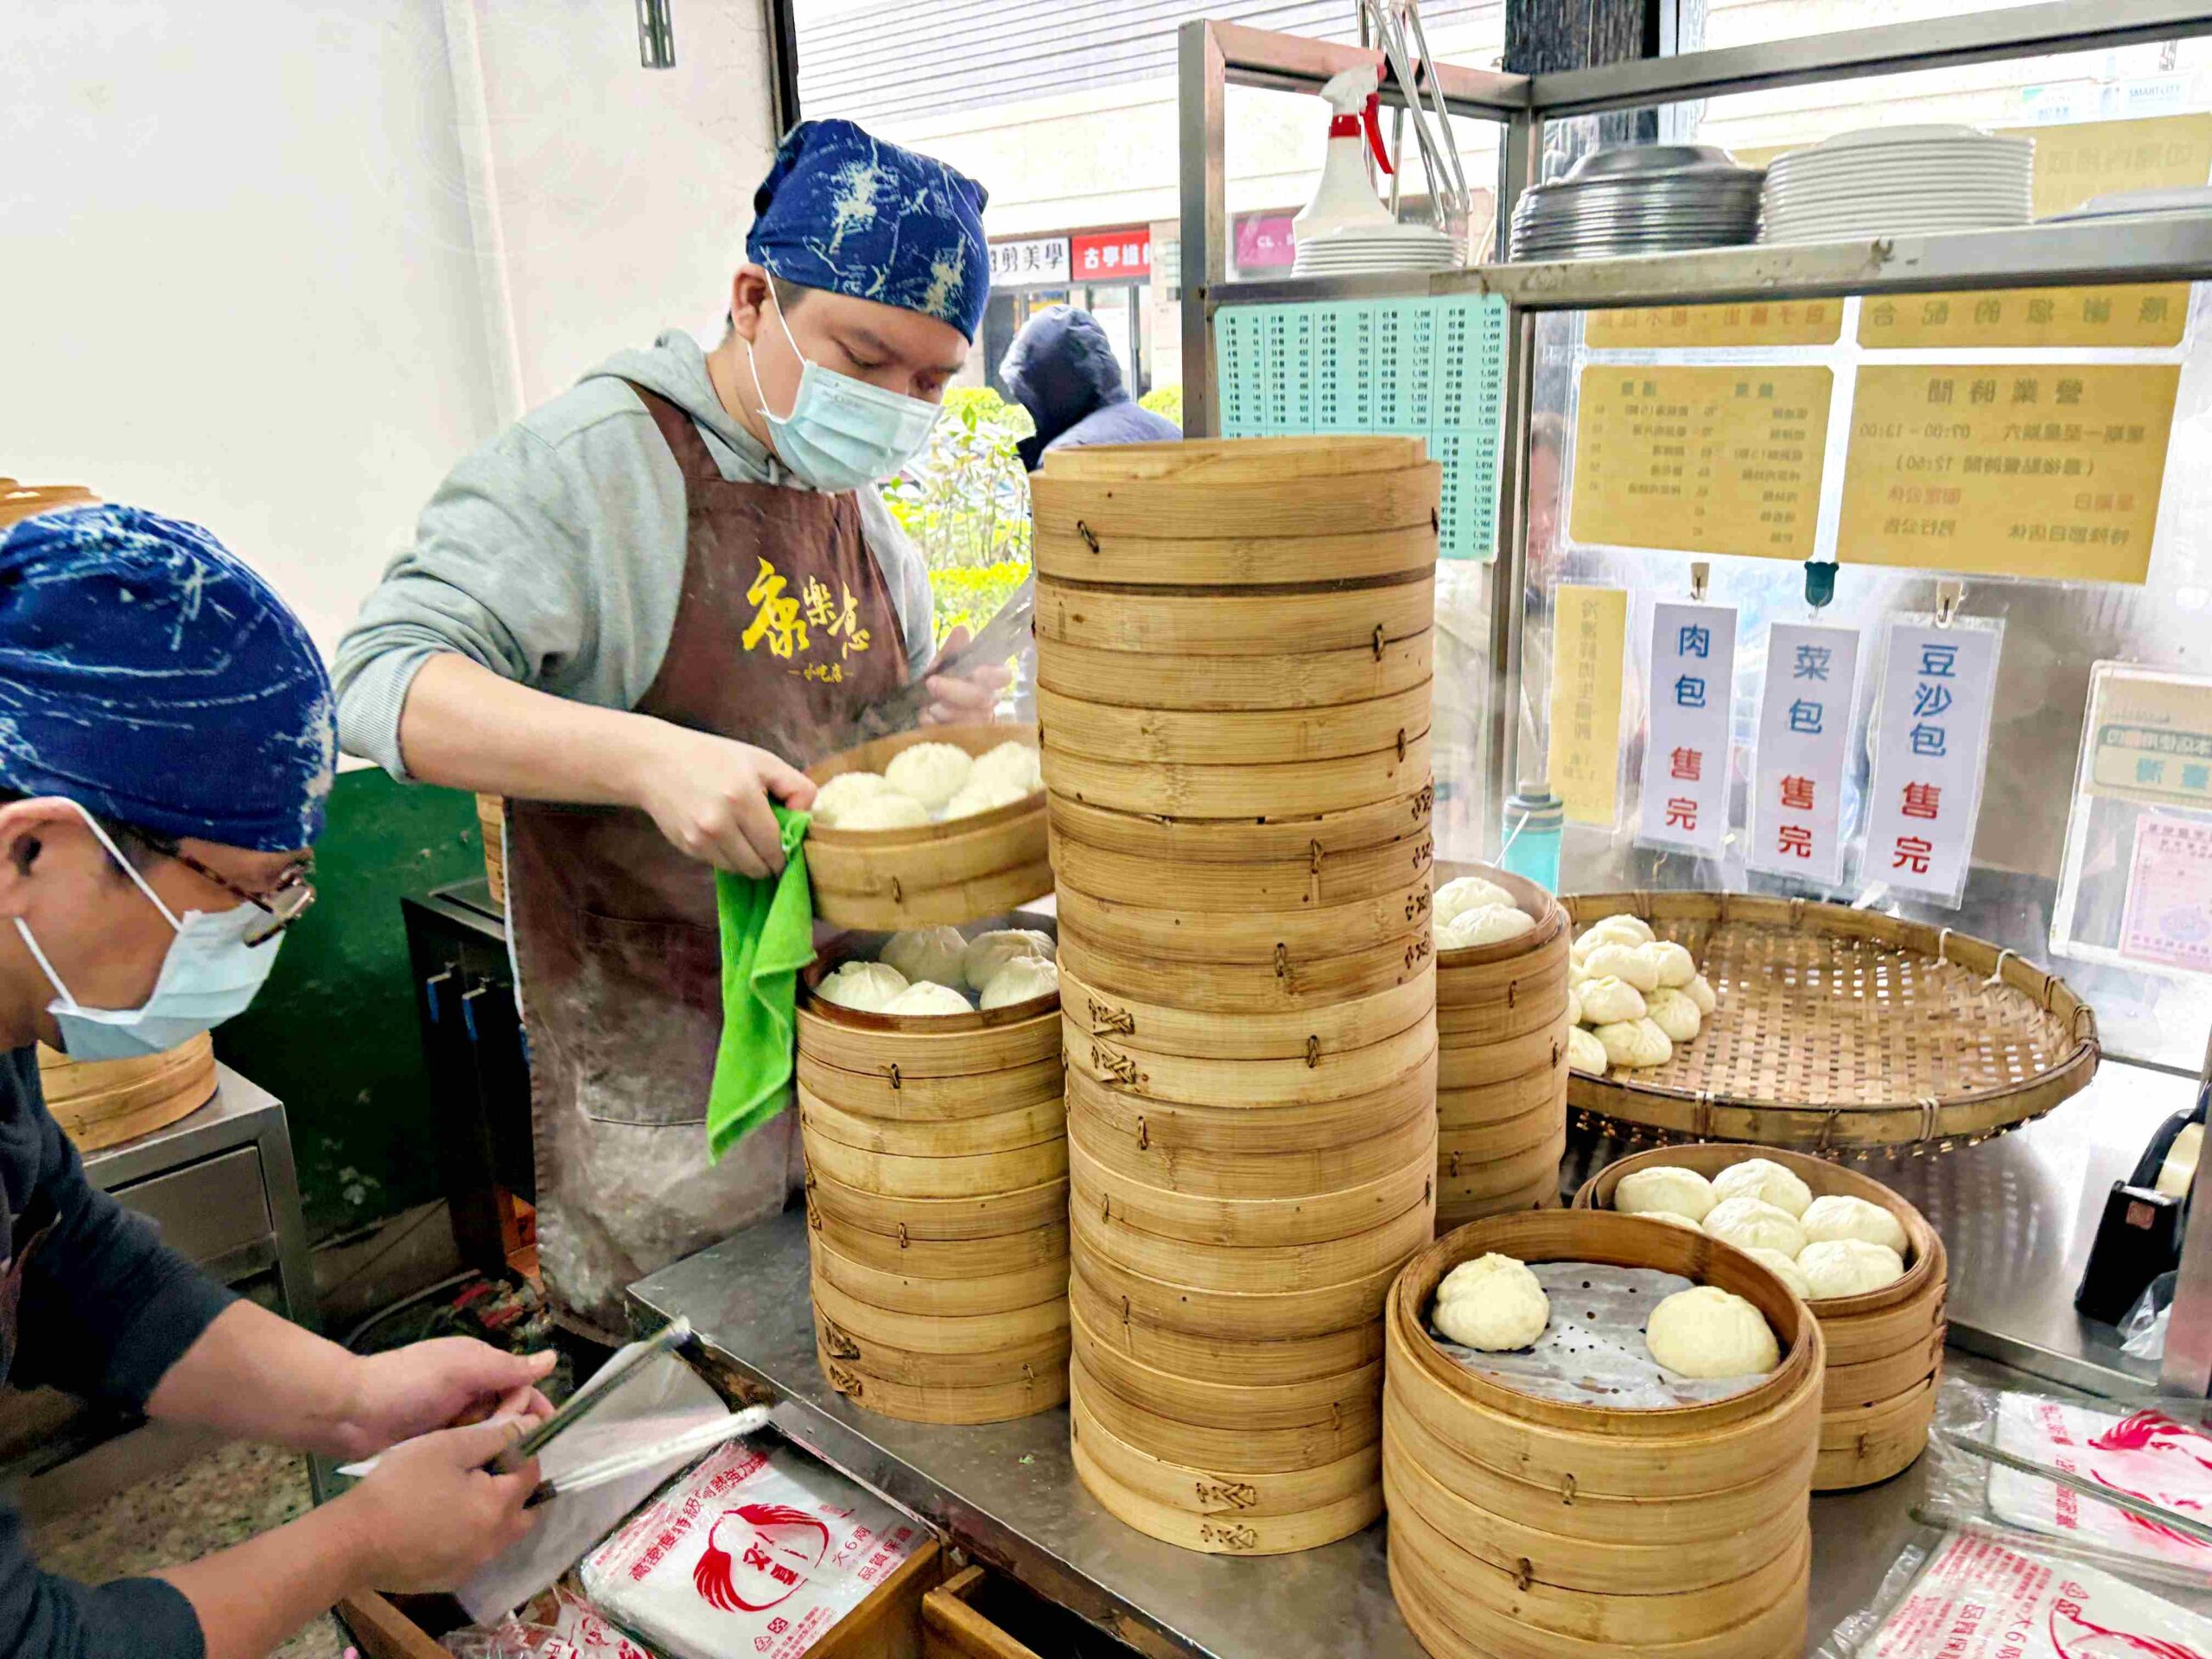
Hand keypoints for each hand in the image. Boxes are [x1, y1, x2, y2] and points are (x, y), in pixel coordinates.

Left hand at [338, 1338, 556, 1460]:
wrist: (349, 1413)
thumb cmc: (407, 1383)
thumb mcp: (460, 1369)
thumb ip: (506, 1368)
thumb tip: (553, 1359)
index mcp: (479, 1368)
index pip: (522, 1387)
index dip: (534, 1408)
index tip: (542, 1433)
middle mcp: (471, 1393)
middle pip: (509, 1415)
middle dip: (513, 1431)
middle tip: (505, 1450)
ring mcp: (453, 1421)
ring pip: (490, 1437)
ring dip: (494, 1448)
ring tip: (492, 1466)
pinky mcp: (437, 1445)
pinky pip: (467, 1452)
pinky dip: (475, 1460)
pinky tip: (479, 1477)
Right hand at [339, 1416, 540, 1592]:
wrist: (352, 1541)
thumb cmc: (400, 1485)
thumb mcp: (448, 1447)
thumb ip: (495, 1436)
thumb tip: (531, 1425)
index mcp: (498, 1506)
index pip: (531, 1474)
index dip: (521, 1453)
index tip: (500, 1441)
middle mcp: (494, 1542)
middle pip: (524, 1510)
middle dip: (514, 1488)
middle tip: (484, 1470)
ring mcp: (472, 1566)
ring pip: (501, 1535)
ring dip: (493, 1514)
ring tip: (460, 1494)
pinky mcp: (450, 1580)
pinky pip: (475, 1553)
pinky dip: (471, 1536)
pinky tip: (441, 1522)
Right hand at [627, 718, 817, 876]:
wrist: (655, 762)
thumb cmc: (715, 758)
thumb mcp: (761, 760)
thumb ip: (795, 787)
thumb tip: (807, 818)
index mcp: (743, 798)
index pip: (776, 846)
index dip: (787, 849)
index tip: (788, 842)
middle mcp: (719, 824)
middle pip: (760, 866)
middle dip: (770, 859)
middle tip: (769, 840)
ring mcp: (700, 839)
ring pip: (740, 871)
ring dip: (749, 860)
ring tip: (744, 833)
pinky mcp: (687, 848)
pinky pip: (720, 865)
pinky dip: (728, 856)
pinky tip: (723, 832)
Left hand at [919, 625, 1012, 727]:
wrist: (926, 702)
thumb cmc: (943, 678)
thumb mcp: (945, 661)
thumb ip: (954, 648)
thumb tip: (962, 631)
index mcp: (991, 677)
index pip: (1004, 676)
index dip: (992, 675)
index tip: (975, 672)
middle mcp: (991, 699)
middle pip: (982, 699)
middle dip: (955, 691)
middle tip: (931, 683)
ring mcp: (981, 721)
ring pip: (969, 719)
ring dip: (945, 711)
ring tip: (928, 706)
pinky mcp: (967, 738)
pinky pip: (955, 734)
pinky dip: (937, 725)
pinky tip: (927, 718)